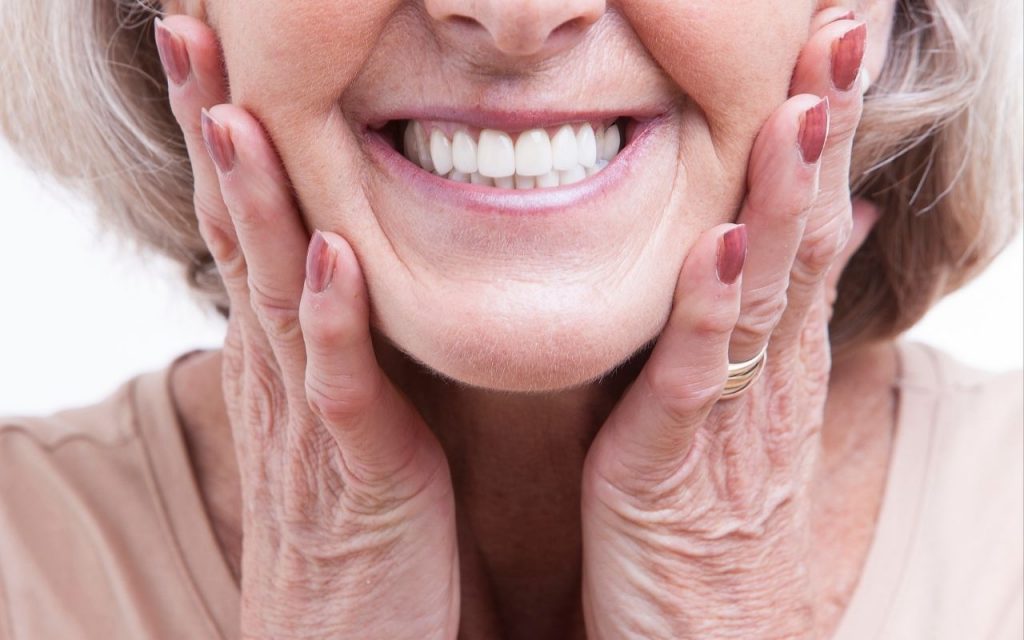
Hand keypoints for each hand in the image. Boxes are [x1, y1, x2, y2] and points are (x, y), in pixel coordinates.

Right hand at [155, 16, 458, 639]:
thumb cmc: (357, 528)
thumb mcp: (343, 415)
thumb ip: (340, 342)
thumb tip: (341, 266)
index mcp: (286, 354)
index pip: (247, 223)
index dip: (229, 133)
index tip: (219, 49)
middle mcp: (281, 373)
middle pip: (237, 232)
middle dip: (214, 128)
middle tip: (190, 28)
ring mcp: (310, 423)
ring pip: (272, 293)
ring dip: (253, 201)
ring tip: (236, 108)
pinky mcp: (355, 476)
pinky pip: (339, 389)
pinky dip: (330, 321)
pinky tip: (325, 254)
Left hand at [581, 16, 878, 639]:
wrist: (713, 636)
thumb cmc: (719, 511)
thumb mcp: (756, 399)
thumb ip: (781, 313)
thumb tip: (830, 228)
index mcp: (777, 348)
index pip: (810, 215)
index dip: (824, 125)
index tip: (835, 34)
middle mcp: (769, 368)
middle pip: (804, 231)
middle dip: (822, 127)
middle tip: (845, 26)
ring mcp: (732, 411)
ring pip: (767, 290)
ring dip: (786, 196)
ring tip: (803, 107)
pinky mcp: (677, 460)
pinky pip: (698, 377)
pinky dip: (712, 309)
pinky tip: (723, 244)